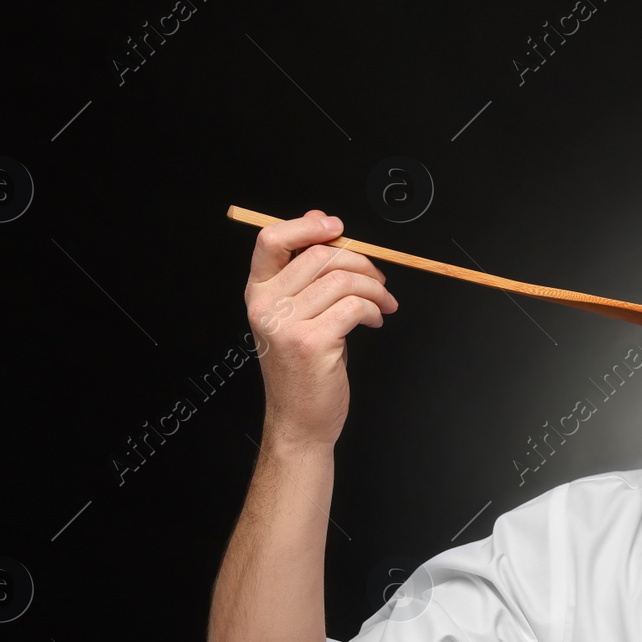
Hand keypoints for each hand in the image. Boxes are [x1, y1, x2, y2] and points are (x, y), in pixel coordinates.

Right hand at [244, 210, 397, 447]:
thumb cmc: (302, 370)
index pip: (271, 240)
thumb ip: (304, 272)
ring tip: (382, 303)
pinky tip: (375, 321)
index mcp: (258, 294)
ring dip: (374, 288)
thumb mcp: (295, 316)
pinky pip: (355, 306)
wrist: (300, 422)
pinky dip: (374, 310)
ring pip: (343, 280)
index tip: (336, 227)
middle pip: (319, 256)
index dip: (307, 226)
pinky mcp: (312, 342)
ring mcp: (287, 325)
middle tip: (378, 279)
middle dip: (360, 261)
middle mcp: (266, 306)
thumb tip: (318, 219)